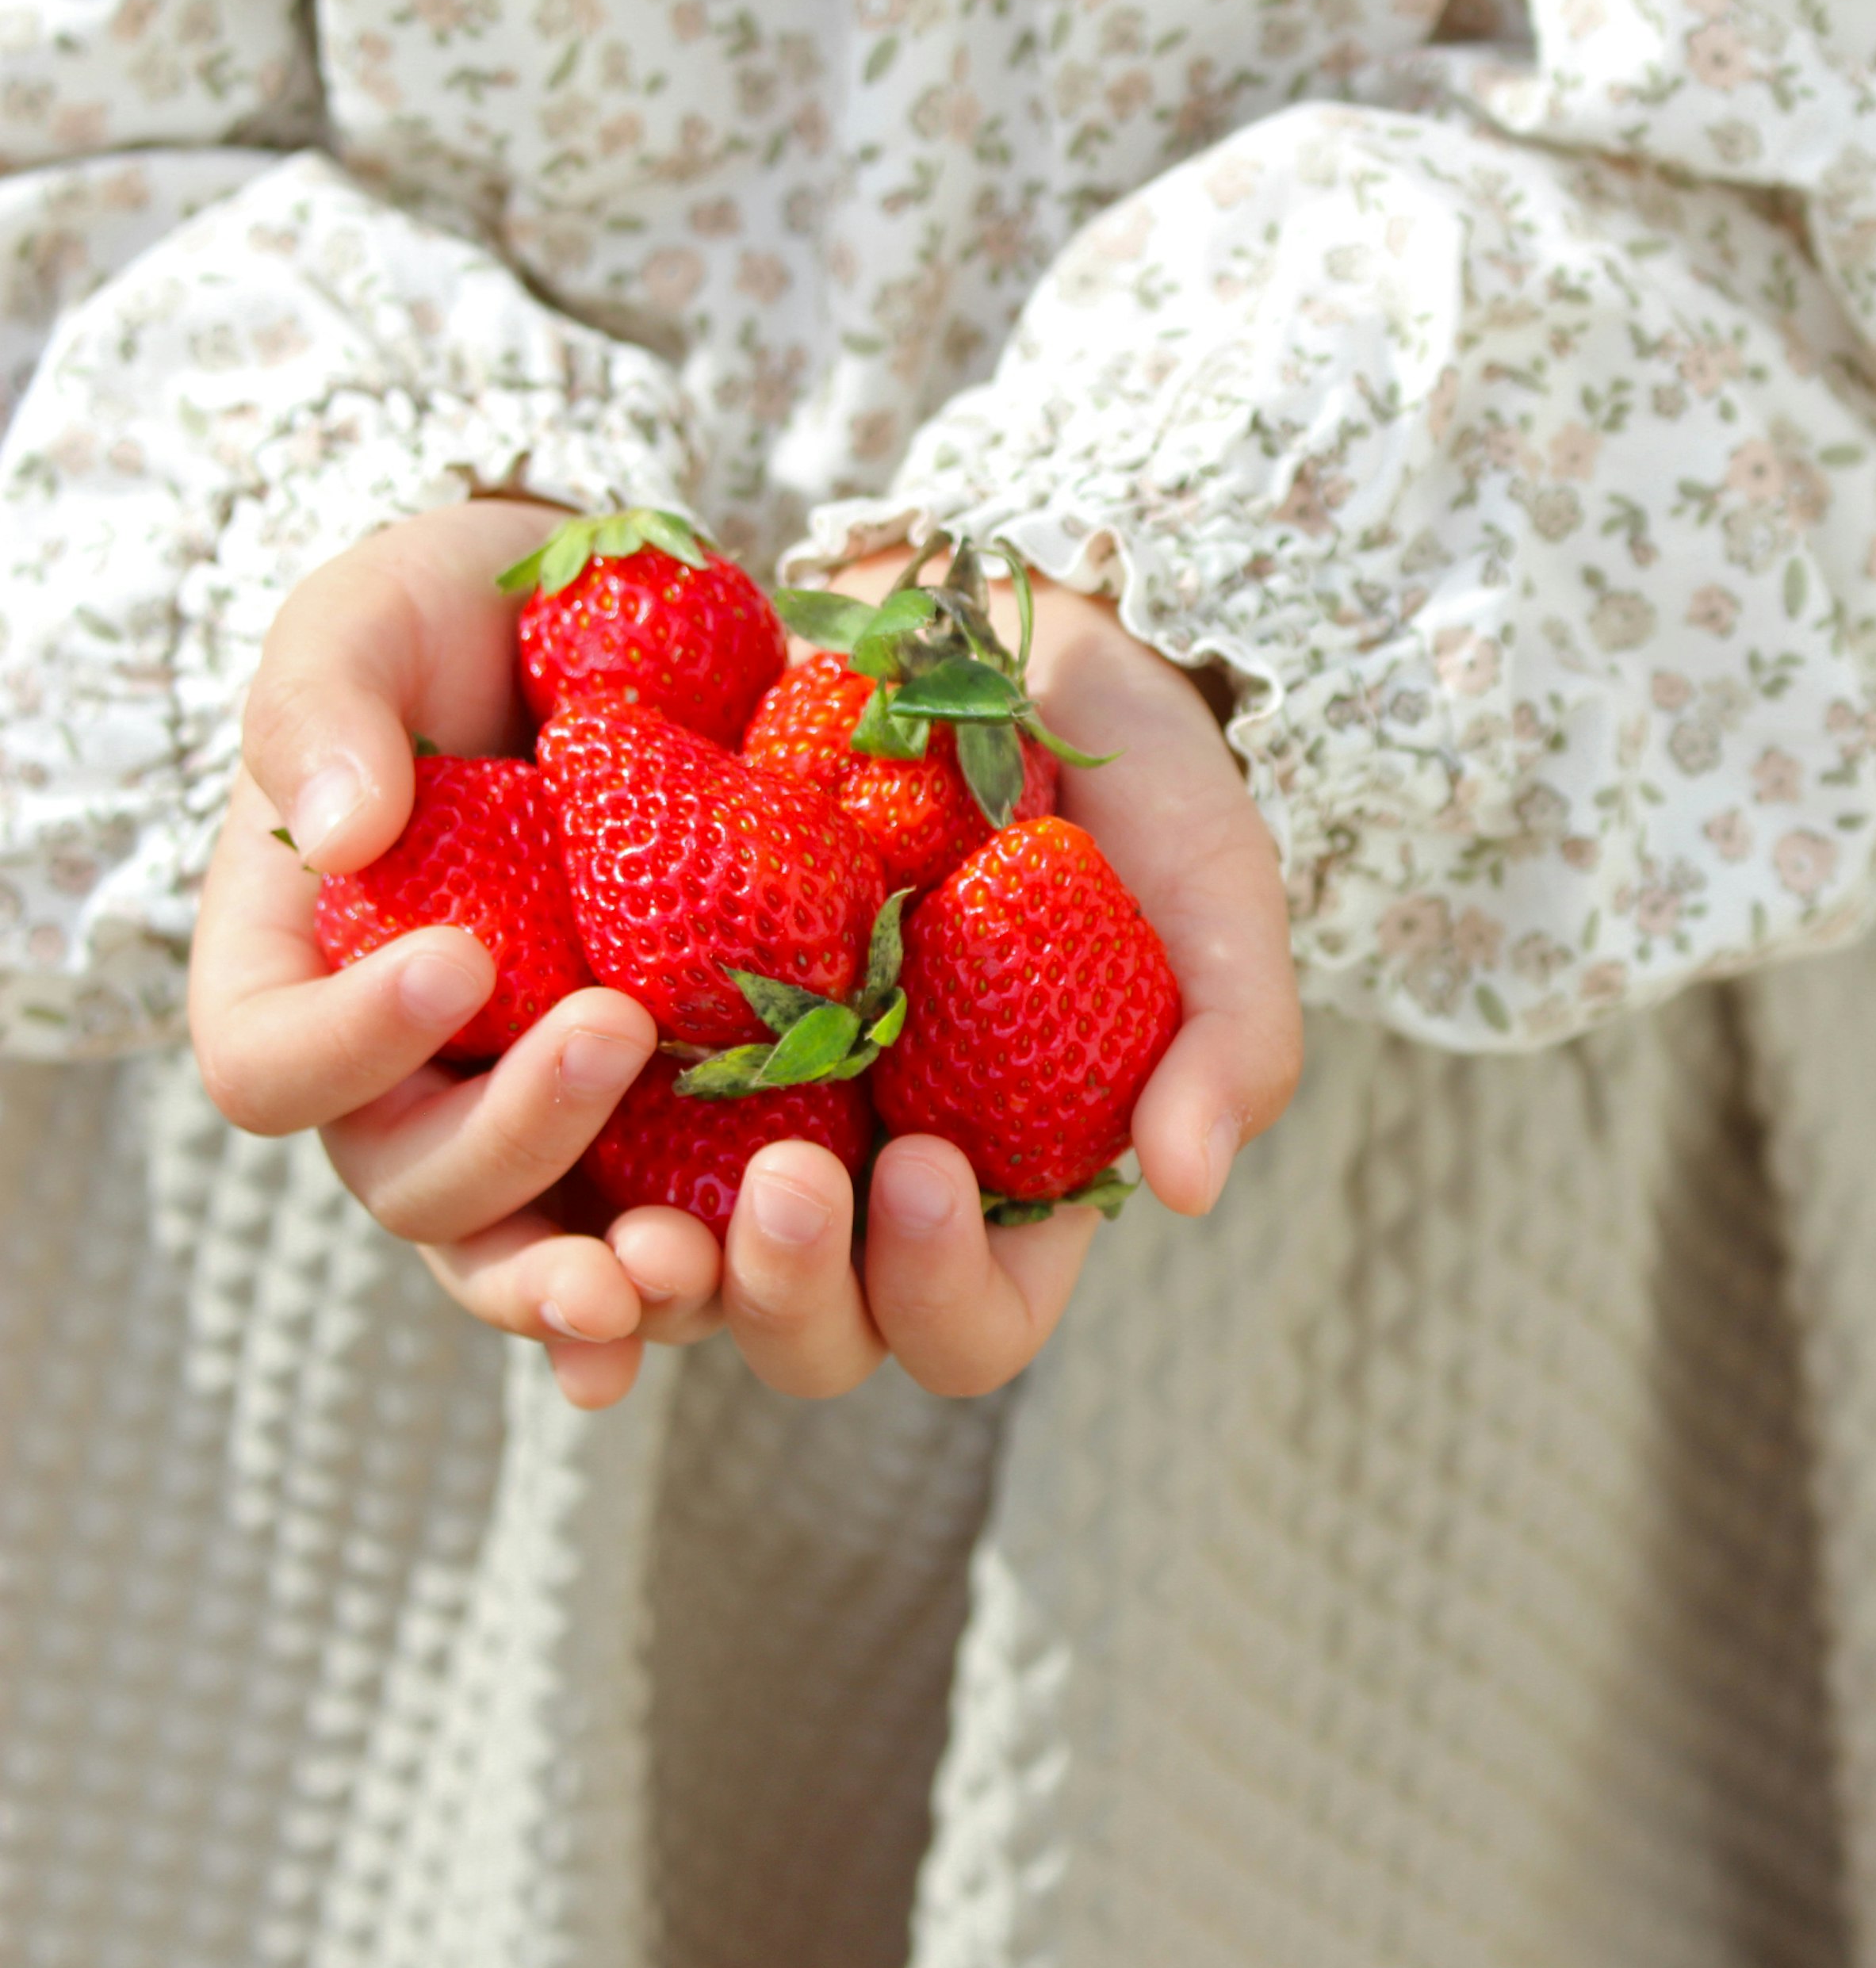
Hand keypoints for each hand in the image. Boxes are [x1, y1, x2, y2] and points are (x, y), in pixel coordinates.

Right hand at [190, 501, 670, 1404]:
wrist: (611, 639)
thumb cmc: (455, 627)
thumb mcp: (369, 618)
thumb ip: (321, 705)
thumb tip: (340, 828)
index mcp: (301, 979)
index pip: (271, 1065)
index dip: (349, 1041)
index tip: (460, 958)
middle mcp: (408, 1080)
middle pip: (416, 1183)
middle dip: (510, 1148)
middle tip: (615, 1040)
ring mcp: (536, 1116)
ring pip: (532, 1254)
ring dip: (597, 1279)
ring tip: (680, 1262)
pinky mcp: (663, 1123)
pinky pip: (662, 1231)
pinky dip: (706, 1276)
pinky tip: (745, 1282)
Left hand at [589, 548, 1302, 1403]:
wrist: (992, 630)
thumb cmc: (1132, 781)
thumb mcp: (1214, 894)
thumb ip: (1231, 1040)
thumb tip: (1185, 1186)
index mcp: (1001, 1194)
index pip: (967, 1331)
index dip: (940, 1291)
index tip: (930, 1162)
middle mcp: (864, 1182)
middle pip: (810, 1337)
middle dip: (790, 1292)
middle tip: (787, 1177)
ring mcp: (749, 1109)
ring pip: (674, 1266)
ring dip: (652, 1258)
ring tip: (653, 1165)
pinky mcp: (647, 1020)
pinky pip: (572, 1127)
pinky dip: (551, 1129)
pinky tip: (563, 1054)